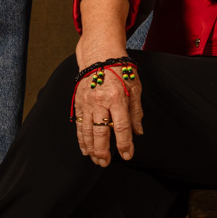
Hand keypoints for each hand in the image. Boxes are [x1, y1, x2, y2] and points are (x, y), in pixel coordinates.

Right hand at [71, 53, 144, 167]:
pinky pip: (78, 125)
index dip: (125, 143)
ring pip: (87, 131)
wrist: (100, 55)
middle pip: (100, 132)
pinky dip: (81, 139)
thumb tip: (138, 132)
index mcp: (117, 97)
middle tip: (106, 163)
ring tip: (96, 160)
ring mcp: (87, 102)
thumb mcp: (135, 87)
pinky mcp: (78, 102)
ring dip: (91, 149)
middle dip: (103, 151)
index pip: (121, 126)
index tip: (127, 155)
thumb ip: (136, 111)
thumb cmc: (120, 70)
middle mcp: (100, 101)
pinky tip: (86, 149)